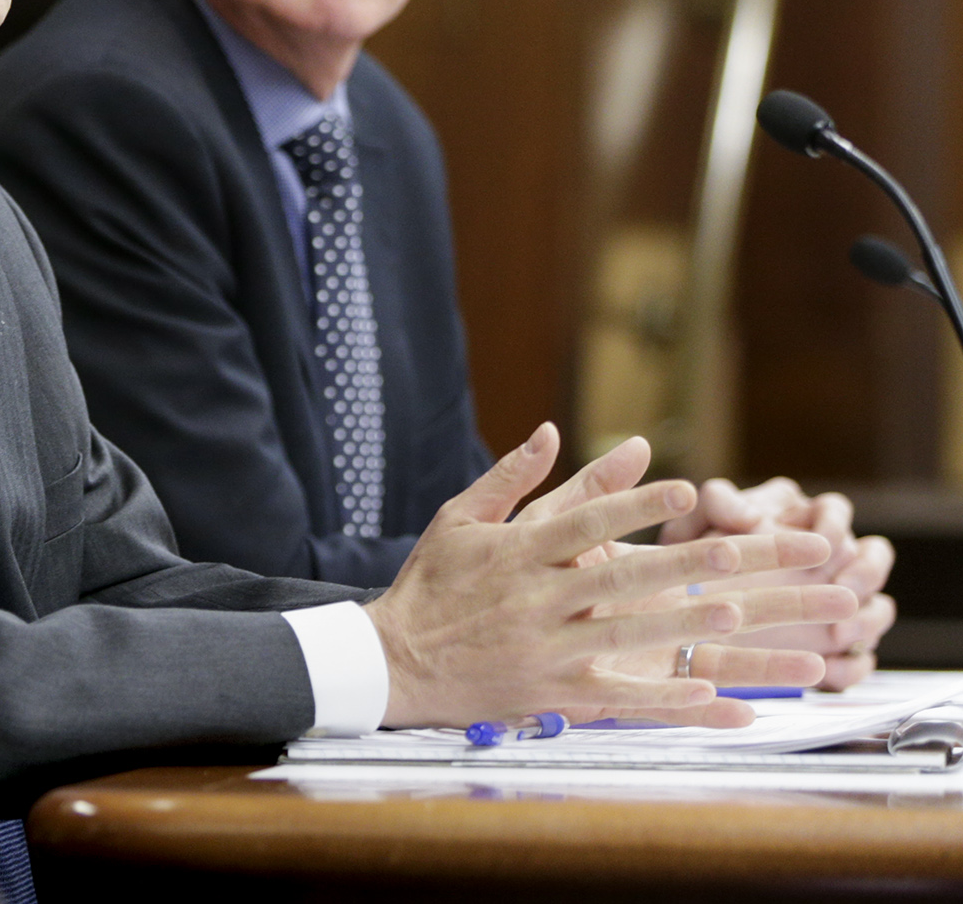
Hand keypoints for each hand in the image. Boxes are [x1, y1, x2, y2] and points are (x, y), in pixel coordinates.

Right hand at [365, 423, 856, 727]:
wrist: (392, 660)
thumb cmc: (429, 583)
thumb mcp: (459, 518)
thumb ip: (511, 478)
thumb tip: (552, 430)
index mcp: (515, 553)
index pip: (584, 522)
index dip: (635, 503)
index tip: (685, 487)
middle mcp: (532, 600)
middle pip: (616, 578)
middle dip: (678, 563)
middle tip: (733, 550)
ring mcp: (542, 650)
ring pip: (622, 636)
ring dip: (680, 625)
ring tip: (736, 612)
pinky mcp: (547, 694)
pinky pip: (612, 696)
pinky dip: (660, 699)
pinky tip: (706, 693)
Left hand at [663, 477, 895, 687]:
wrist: (671, 613)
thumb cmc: (683, 558)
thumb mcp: (691, 525)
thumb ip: (718, 505)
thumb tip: (751, 515)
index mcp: (796, 519)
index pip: (834, 510)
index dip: (833, 525)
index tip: (821, 543)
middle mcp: (824, 560)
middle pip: (871, 558)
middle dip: (864, 574)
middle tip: (846, 591)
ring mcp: (834, 604)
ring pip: (875, 609)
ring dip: (866, 621)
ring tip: (840, 634)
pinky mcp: (831, 648)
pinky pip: (856, 660)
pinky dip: (849, 667)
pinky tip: (832, 673)